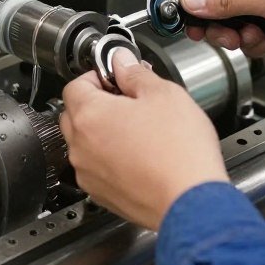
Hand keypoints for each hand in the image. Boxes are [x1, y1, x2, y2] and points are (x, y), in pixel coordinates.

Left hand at [60, 49, 228, 230]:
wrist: (190, 202)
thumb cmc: (179, 152)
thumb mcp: (164, 94)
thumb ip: (136, 73)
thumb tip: (122, 62)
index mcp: (89, 115)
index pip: (75, 84)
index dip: (97, 76)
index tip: (118, 78)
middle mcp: (81, 147)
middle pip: (75, 114)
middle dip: (98, 104)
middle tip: (131, 102)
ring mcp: (89, 174)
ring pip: (85, 143)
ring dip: (104, 133)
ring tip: (140, 132)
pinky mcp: (102, 195)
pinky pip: (97, 169)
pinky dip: (111, 160)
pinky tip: (141, 157)